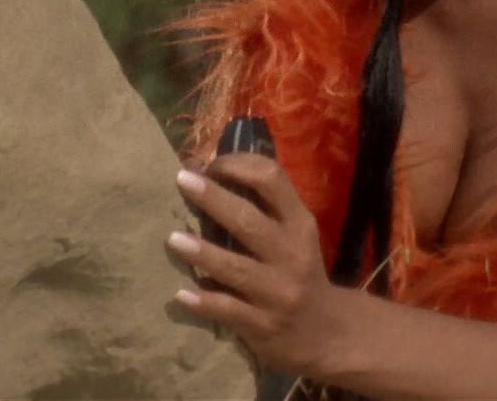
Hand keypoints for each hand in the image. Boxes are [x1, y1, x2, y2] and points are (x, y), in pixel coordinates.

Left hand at [168, 155, 341, 377]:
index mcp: (300, 223)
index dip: (240, 165)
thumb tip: (214, 172)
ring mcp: (278, 292)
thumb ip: (266, 208)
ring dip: (202, 252)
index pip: (273, 180)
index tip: (211, 165)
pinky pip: (228, 310)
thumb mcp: (296, 234)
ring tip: (172, 239)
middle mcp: (292, 253)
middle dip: (213, 198)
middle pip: (249, 221)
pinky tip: (181, 295)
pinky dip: (204, 302)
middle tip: (182, 180)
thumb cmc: (299, 269)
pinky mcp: (263, 325)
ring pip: (235, 268)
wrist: (324, 331)